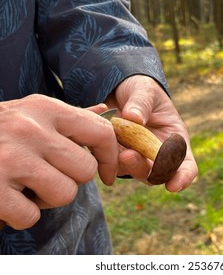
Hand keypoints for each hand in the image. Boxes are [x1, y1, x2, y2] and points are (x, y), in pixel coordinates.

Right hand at [0, 95, 117, 228]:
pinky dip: (20, 215)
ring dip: (47, 198)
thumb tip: (105, 112)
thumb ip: (72, 117)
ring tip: (25, 185)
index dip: (111, 158)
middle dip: (70, 179)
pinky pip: (30, 216)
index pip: (102, 133)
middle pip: (84, 171)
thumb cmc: (1, 129)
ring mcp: (9, 157)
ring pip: (64, 194)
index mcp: (47, 108)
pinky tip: (5, 197)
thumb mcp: (34, 113)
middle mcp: (30, 128)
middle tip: (47, 174)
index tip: (107, 174)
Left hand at [105, 75, 197, 191]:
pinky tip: (101, 137)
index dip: (183, 178)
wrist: (117, 91)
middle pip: (158, 174)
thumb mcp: (145, 90)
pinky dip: (107, 155)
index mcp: (175, 140)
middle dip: (146, 170)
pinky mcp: (116, 157)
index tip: (173, 186)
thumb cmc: (140, 90)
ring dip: (126, 166)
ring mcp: (137, 157)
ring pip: (134, 172)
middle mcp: (158, 154)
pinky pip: (112, 163)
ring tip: (116, 150)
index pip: (186, 166)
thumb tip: (134, 118)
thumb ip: (142, 102)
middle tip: (129, 156)